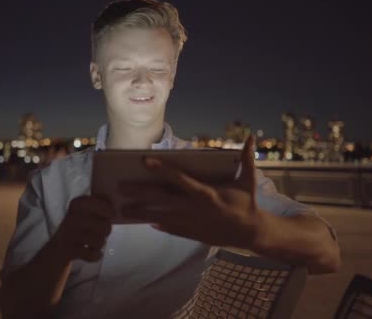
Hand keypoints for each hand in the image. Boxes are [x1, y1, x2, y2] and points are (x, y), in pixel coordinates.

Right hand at [49, 195, 113, 261]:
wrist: (57, 249)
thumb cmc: (80, 228)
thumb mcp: (88, 212)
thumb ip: (104, 206)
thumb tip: (117, 210)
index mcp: (78, 203)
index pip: (106, 206)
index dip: (110, 214)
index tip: (106, 216)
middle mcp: (72, 216)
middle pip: (106, 226)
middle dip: (106, 232)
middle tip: (97, 232)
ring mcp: (69, 234)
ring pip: (100, 242)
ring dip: (99, 245)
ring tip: (91, 242)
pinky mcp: (68, 250)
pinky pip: (93, 255)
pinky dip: (95, 256)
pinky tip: (90, 252)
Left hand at [121, 136, 260, 247]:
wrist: (250, 233)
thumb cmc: (246, 202)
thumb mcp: (248, 180)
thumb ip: (246, 159)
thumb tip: (252, 137)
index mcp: (207, 193)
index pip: (180, 178)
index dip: (162, 169)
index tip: (144, 160)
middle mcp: (195, 208)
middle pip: (162, 198)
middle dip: (139, 192)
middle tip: (120, 187)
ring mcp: (191, 222)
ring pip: (160, 216)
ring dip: (141, 212)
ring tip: (123, 209)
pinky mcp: (192, 233)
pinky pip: (170, 228)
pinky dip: (157, 224)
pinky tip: (145, 221)